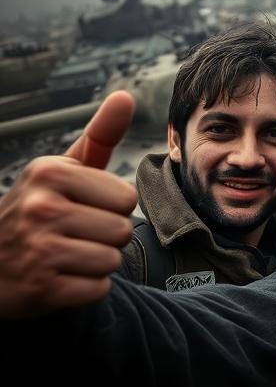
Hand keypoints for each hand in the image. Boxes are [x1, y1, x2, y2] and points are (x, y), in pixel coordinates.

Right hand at [0, 92, 138, 318]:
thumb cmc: (37, 209)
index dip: (111, 207)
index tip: (81, 208)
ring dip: (96, 263)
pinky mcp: (40, 289)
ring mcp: (38, 250)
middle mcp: (41, 208)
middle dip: (105, 236)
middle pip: (122, 230)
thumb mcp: (61, 169)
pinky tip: (61, 277)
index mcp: (50, 173)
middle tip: (73, 235)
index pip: (126, 198)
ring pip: (111, 260)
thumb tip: (126, 97)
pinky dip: (86, 288)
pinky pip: (98, 289)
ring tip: (67, 255)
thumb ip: (99, 135)